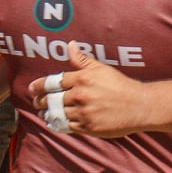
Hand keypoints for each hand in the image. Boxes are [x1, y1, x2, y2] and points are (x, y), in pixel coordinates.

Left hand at [32, 43, 151, 137]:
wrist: (139, 106)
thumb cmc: (121, 86)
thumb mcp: (101, 69)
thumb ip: (82, 60)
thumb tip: (70, 45)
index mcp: (82, 79)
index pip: (53, 82)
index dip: (39, 86)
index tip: (32, 88)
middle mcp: (80, 95)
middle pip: (51, 99)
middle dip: (40, 101)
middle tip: (36, 102)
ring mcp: (83, 113)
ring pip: (57, 114)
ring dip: (47, 114)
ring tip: (43, 113)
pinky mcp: (88, 127)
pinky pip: (66, 126)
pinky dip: (58, 124)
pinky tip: (54, 122)